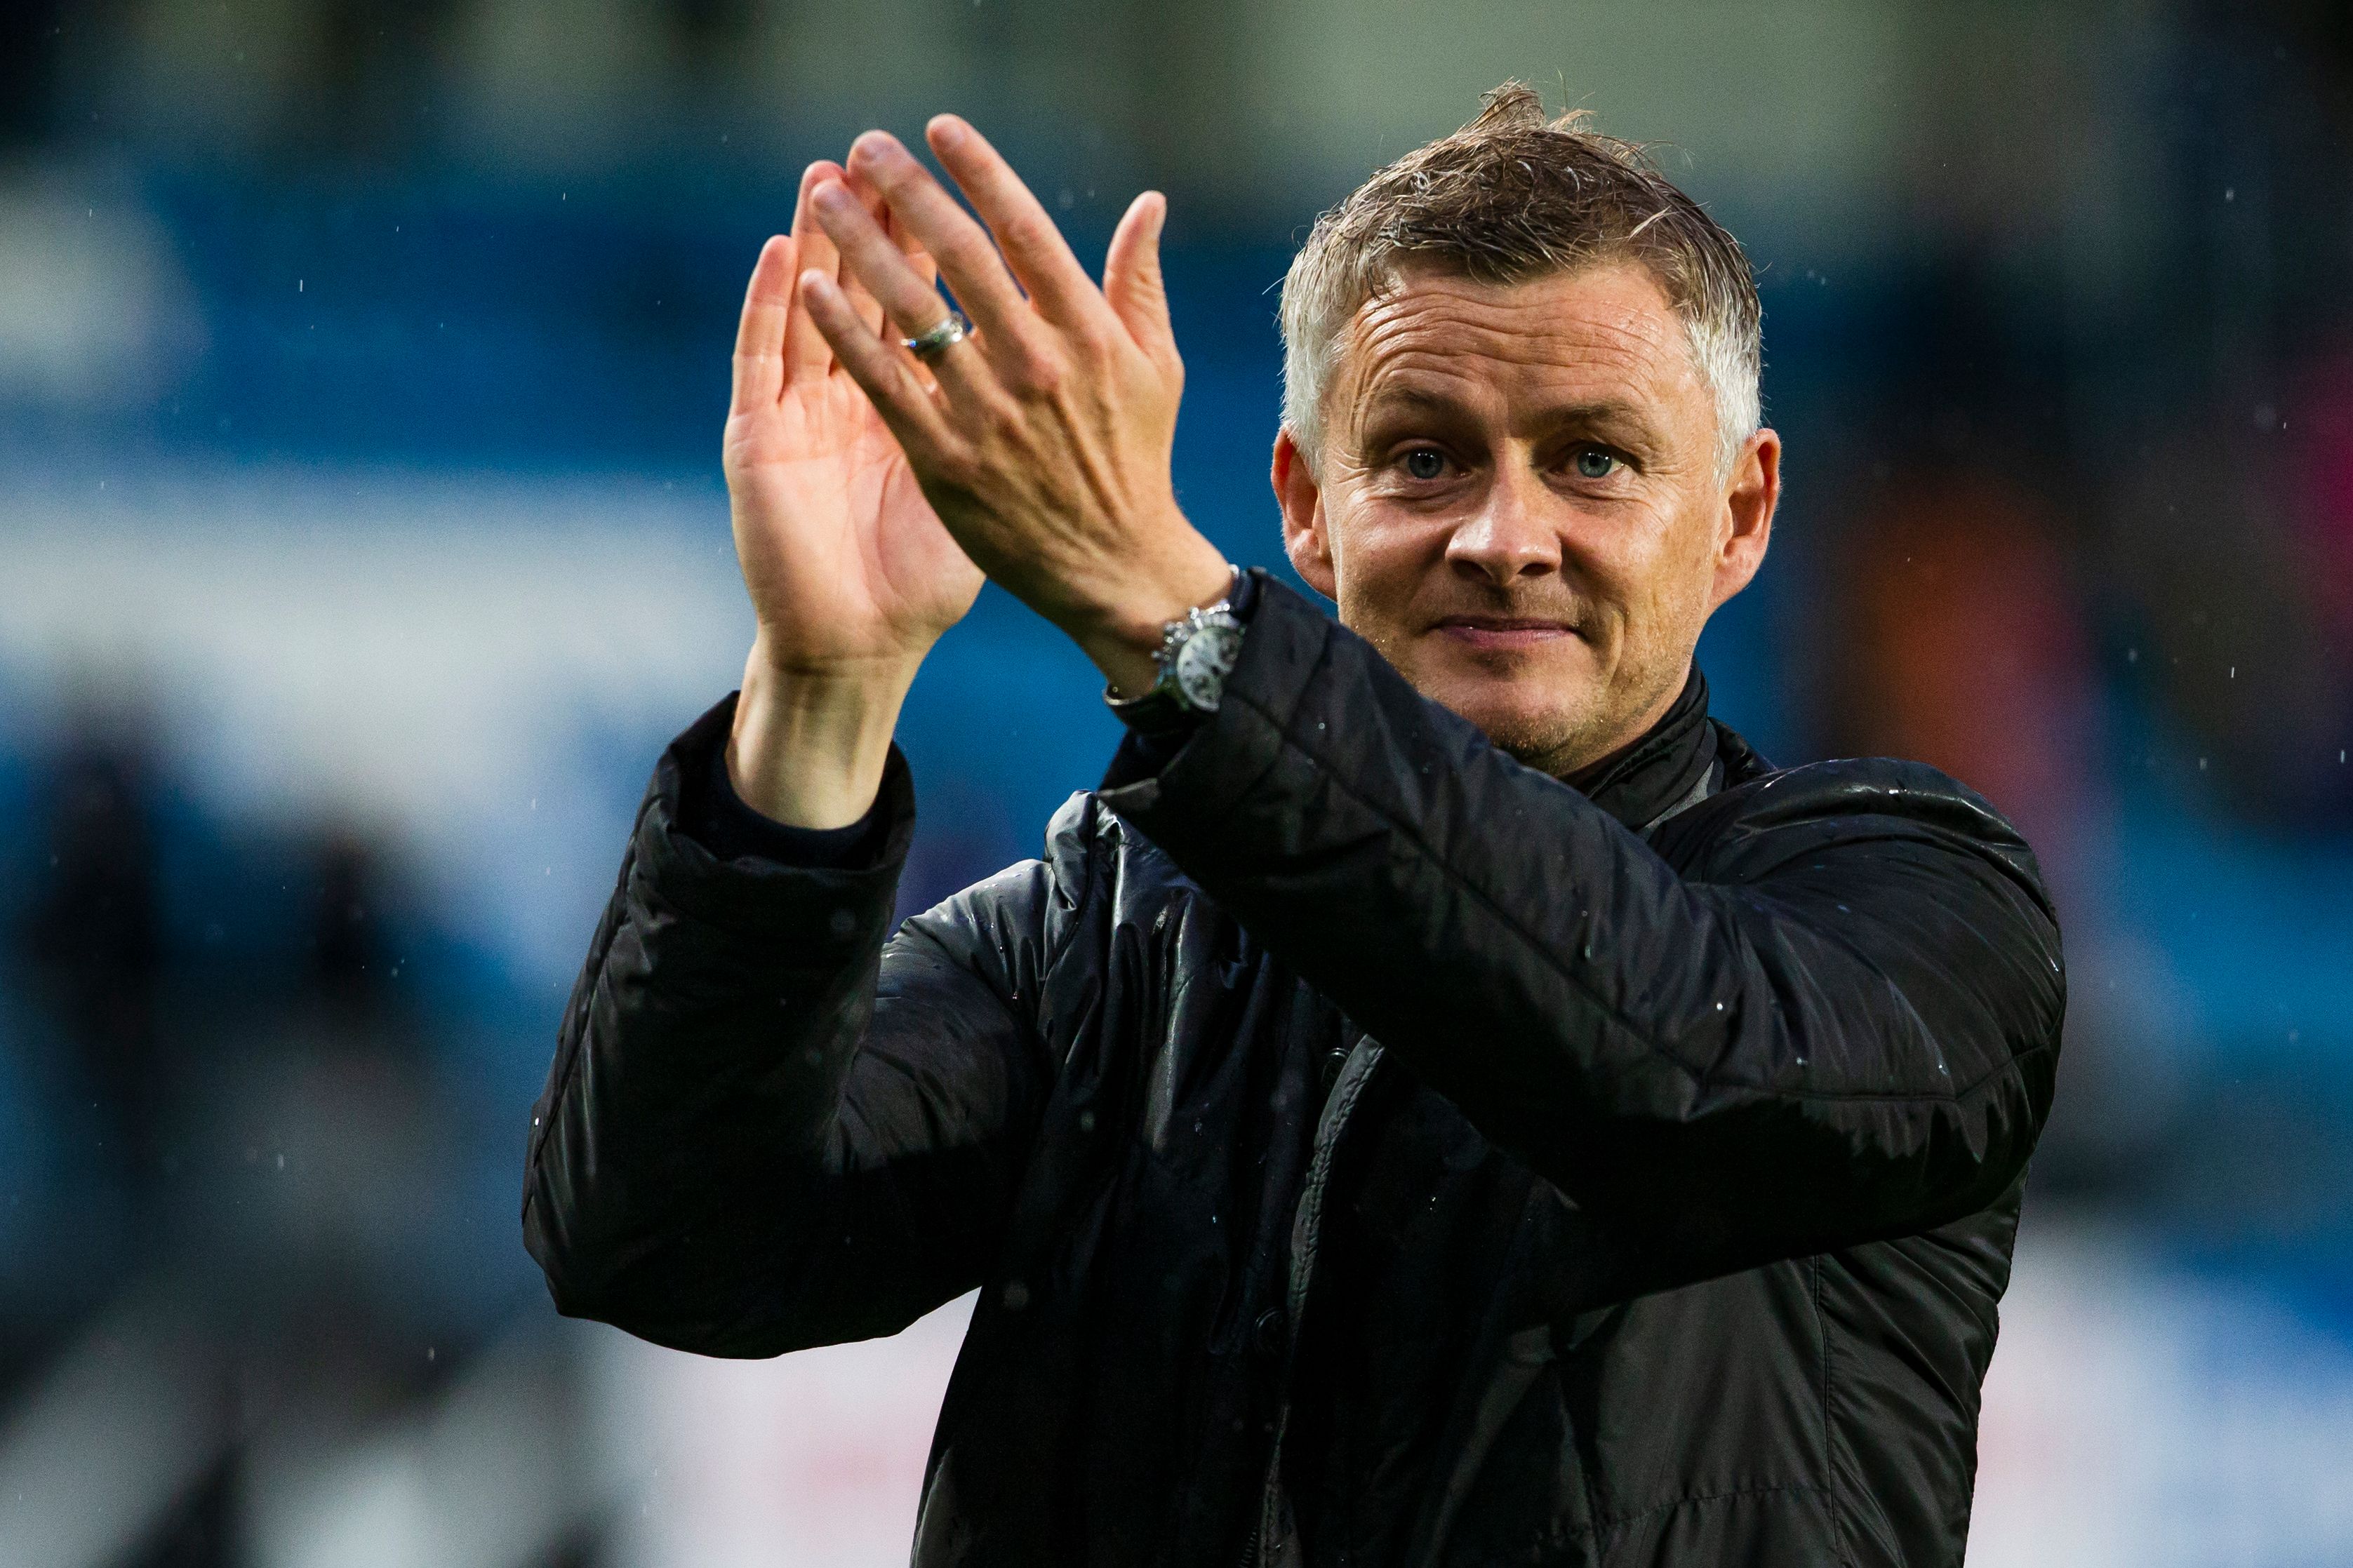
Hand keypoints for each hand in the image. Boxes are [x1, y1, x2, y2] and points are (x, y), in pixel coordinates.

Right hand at [722, 161, 984, 826]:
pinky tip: (780, 260)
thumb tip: (1066, 365)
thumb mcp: (984, 487)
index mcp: (907, 400)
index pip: (920, 301)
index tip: (952, 176)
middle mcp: (848, 396)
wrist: (862, 647)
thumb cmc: (923, 579)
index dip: (934, 239)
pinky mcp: (759, 444)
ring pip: (807, 309)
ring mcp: (798, 414)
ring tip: (825, 178)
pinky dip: (767, 309)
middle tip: (881, 151)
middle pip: (862, 290)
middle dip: (874, 221)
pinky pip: (761, 365)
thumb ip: (1018, 421)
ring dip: (815, 243)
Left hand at [796, 117, 1233, 696]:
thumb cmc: (1135, 459)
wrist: (1114, 565)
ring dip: (861, 245)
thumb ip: (1139, 282)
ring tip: (824, 196)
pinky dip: (844, 331)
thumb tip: (1147, 203)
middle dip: (906, 191)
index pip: (1024, 230)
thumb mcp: (1154, 366)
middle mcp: (1035, 363)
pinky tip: (810, 287)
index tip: (939, 129)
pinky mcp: (945, 459)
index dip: (979, 171)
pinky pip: (883, 381)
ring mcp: (987, 412)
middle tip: (864, 146)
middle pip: (958, 256)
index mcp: (1087, 332)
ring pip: (911, 311)